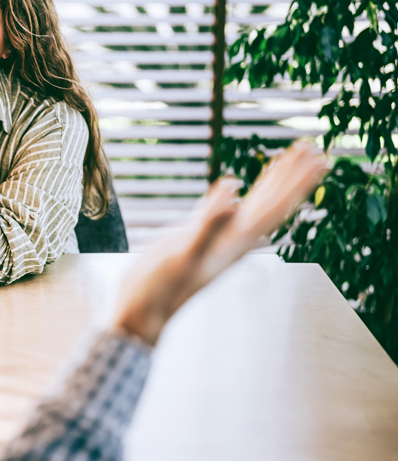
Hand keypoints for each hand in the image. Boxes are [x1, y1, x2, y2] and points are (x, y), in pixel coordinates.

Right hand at [113, 142, 329, 344]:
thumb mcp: (183, 255)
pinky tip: (231, 189)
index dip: (296, 182)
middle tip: (313, 149)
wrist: (143, 311)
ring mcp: (215, 239)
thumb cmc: (161, 289)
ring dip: (269, 183)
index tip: (318, 159)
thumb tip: (231, 192)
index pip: (275, 207)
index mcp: (235, 241)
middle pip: (271, 203)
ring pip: (250, 206)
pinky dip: (231, 196)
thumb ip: (208, 225)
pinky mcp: (195, 238)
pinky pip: (222, 212)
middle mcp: (232, 240)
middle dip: (291, 176)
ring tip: (285, 160)